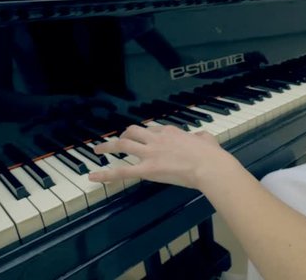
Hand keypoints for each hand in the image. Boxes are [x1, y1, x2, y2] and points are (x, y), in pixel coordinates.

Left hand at [88, 125, 240, 188]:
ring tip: (99, 149)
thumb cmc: (211, 154)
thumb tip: (201, 138)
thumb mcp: (207, 139)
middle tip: (120, 141)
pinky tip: (93, 177)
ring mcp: (150, 153)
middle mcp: (157, 139)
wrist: (209, 166)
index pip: (153, 129)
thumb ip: (201, 137)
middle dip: (125, 135)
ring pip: (123, 145)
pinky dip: (105, 174)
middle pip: (134, 131)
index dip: (147, 134)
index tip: (146, 139)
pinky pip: (121, 171)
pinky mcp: (147, 169)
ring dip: (108, 146)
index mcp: (171, 132)